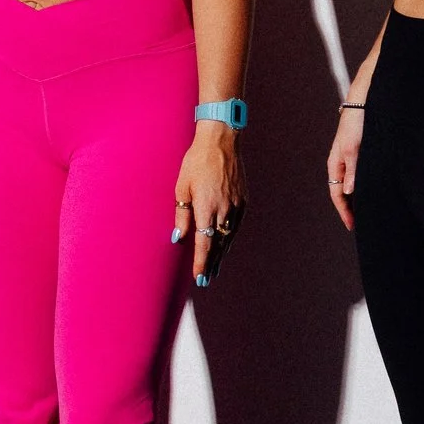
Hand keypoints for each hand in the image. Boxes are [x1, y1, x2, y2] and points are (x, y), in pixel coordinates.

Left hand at [173, 124, 242, 283]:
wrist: (221, 143)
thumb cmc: (196, 163)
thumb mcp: (182, 187)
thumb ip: (182, 214)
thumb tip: (179, 238)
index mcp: (207, 207)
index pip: (205, 242)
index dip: (202, 262)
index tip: (199, 277)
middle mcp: (225, 210)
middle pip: (218, 244)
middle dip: (211, 263)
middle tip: (205, 281)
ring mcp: (237, 206)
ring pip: (229, 237)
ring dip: (221, 254)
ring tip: (214, 269)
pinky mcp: (243, 201)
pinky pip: (235, 226)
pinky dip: (229, 239)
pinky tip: (224, 246)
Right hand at [327, 105, 362, 229]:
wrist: (366, 101)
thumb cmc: (357, 123)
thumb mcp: (354, 148)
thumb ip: (352, 171)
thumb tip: (349, 192)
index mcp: (336, 163)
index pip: (337, 194)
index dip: (344, 211)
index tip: (352, 226)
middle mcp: (343, 163)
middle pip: (344, 191)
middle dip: (351, 208)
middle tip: (362, 224)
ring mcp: (353, 158)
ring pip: (354, 184)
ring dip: (360, 198)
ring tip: (371, 212)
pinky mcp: (364, 153)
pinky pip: (363, 176)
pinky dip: (367, 187)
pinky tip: (378, 191)